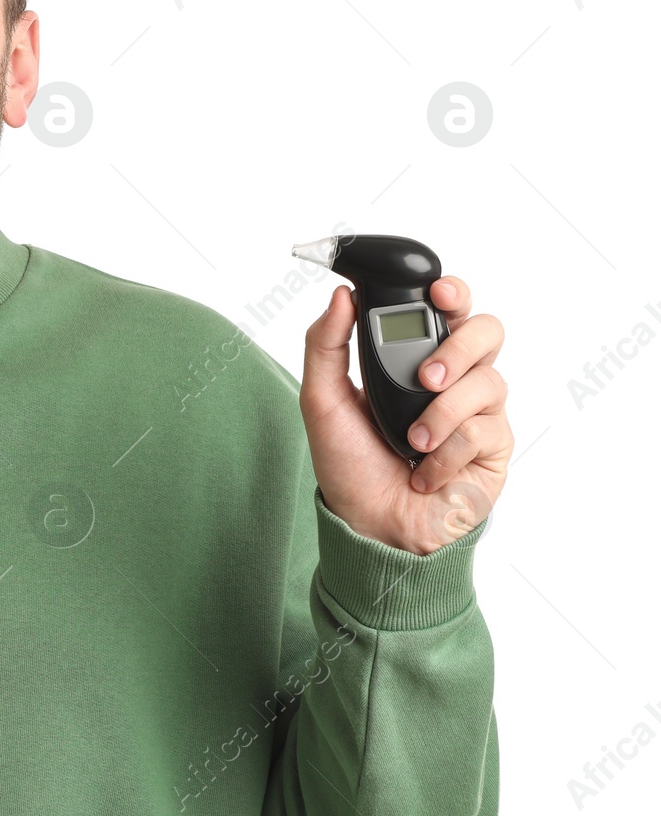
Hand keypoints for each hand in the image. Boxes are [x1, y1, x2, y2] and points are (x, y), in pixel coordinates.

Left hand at [299, 277, 511, 554]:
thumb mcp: (321, 401)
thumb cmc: (349, 463)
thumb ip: (325, 345)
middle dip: (460, 346)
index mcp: (413, 358)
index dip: (452, 292)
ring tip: (413, 440)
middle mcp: (453, 378)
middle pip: (487, 331)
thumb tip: (341, 296)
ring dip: (443, 412)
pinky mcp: (494, 447)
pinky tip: (426, 471)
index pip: (447, 309)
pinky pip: (485, 430)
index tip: (437, 291)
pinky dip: (448, 452)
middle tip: (427, 376)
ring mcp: (477, 411)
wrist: (370, 524)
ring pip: (489, 380)